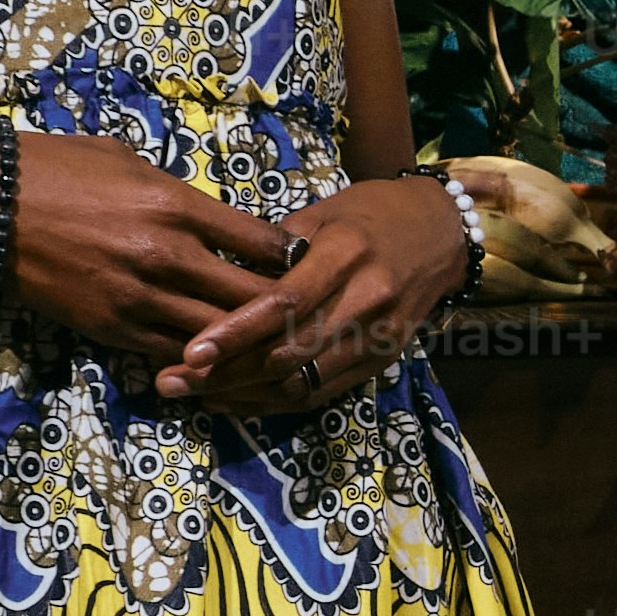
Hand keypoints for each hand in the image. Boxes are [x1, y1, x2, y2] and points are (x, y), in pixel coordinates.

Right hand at [0, 131, 299, 368]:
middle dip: (285, 311)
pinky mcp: (111, 327)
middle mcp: (167, 255)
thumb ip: (181, 195)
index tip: (302, 265)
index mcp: (178, 205)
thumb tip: (221, 219)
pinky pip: (174, 354)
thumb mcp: (128, 162)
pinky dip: (202, 361)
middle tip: (302, 316)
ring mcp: (139, 297)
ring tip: (269, 348)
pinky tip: (218, 362)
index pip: (266, 244)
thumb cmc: (55, 168)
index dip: (293, 259)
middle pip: (256, 299)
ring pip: (222, 337)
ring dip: (248, 345)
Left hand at [157, 176, 472, 414]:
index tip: (190, 351)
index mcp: (346, 254)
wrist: (444, 232)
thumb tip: (214, 277)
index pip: (284, 303)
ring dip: (244, 394)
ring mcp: (379, 335)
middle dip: (227, 373)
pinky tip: (235, 401)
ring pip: (304, 380)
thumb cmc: (372, 213)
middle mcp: (367, 299)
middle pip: (288, 352)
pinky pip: (322, 391)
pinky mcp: (383, 359)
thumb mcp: (322, 213)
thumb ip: (273, 249)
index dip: (236, 332)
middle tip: (171, 381)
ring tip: (193, 396)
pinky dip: (275, 402)